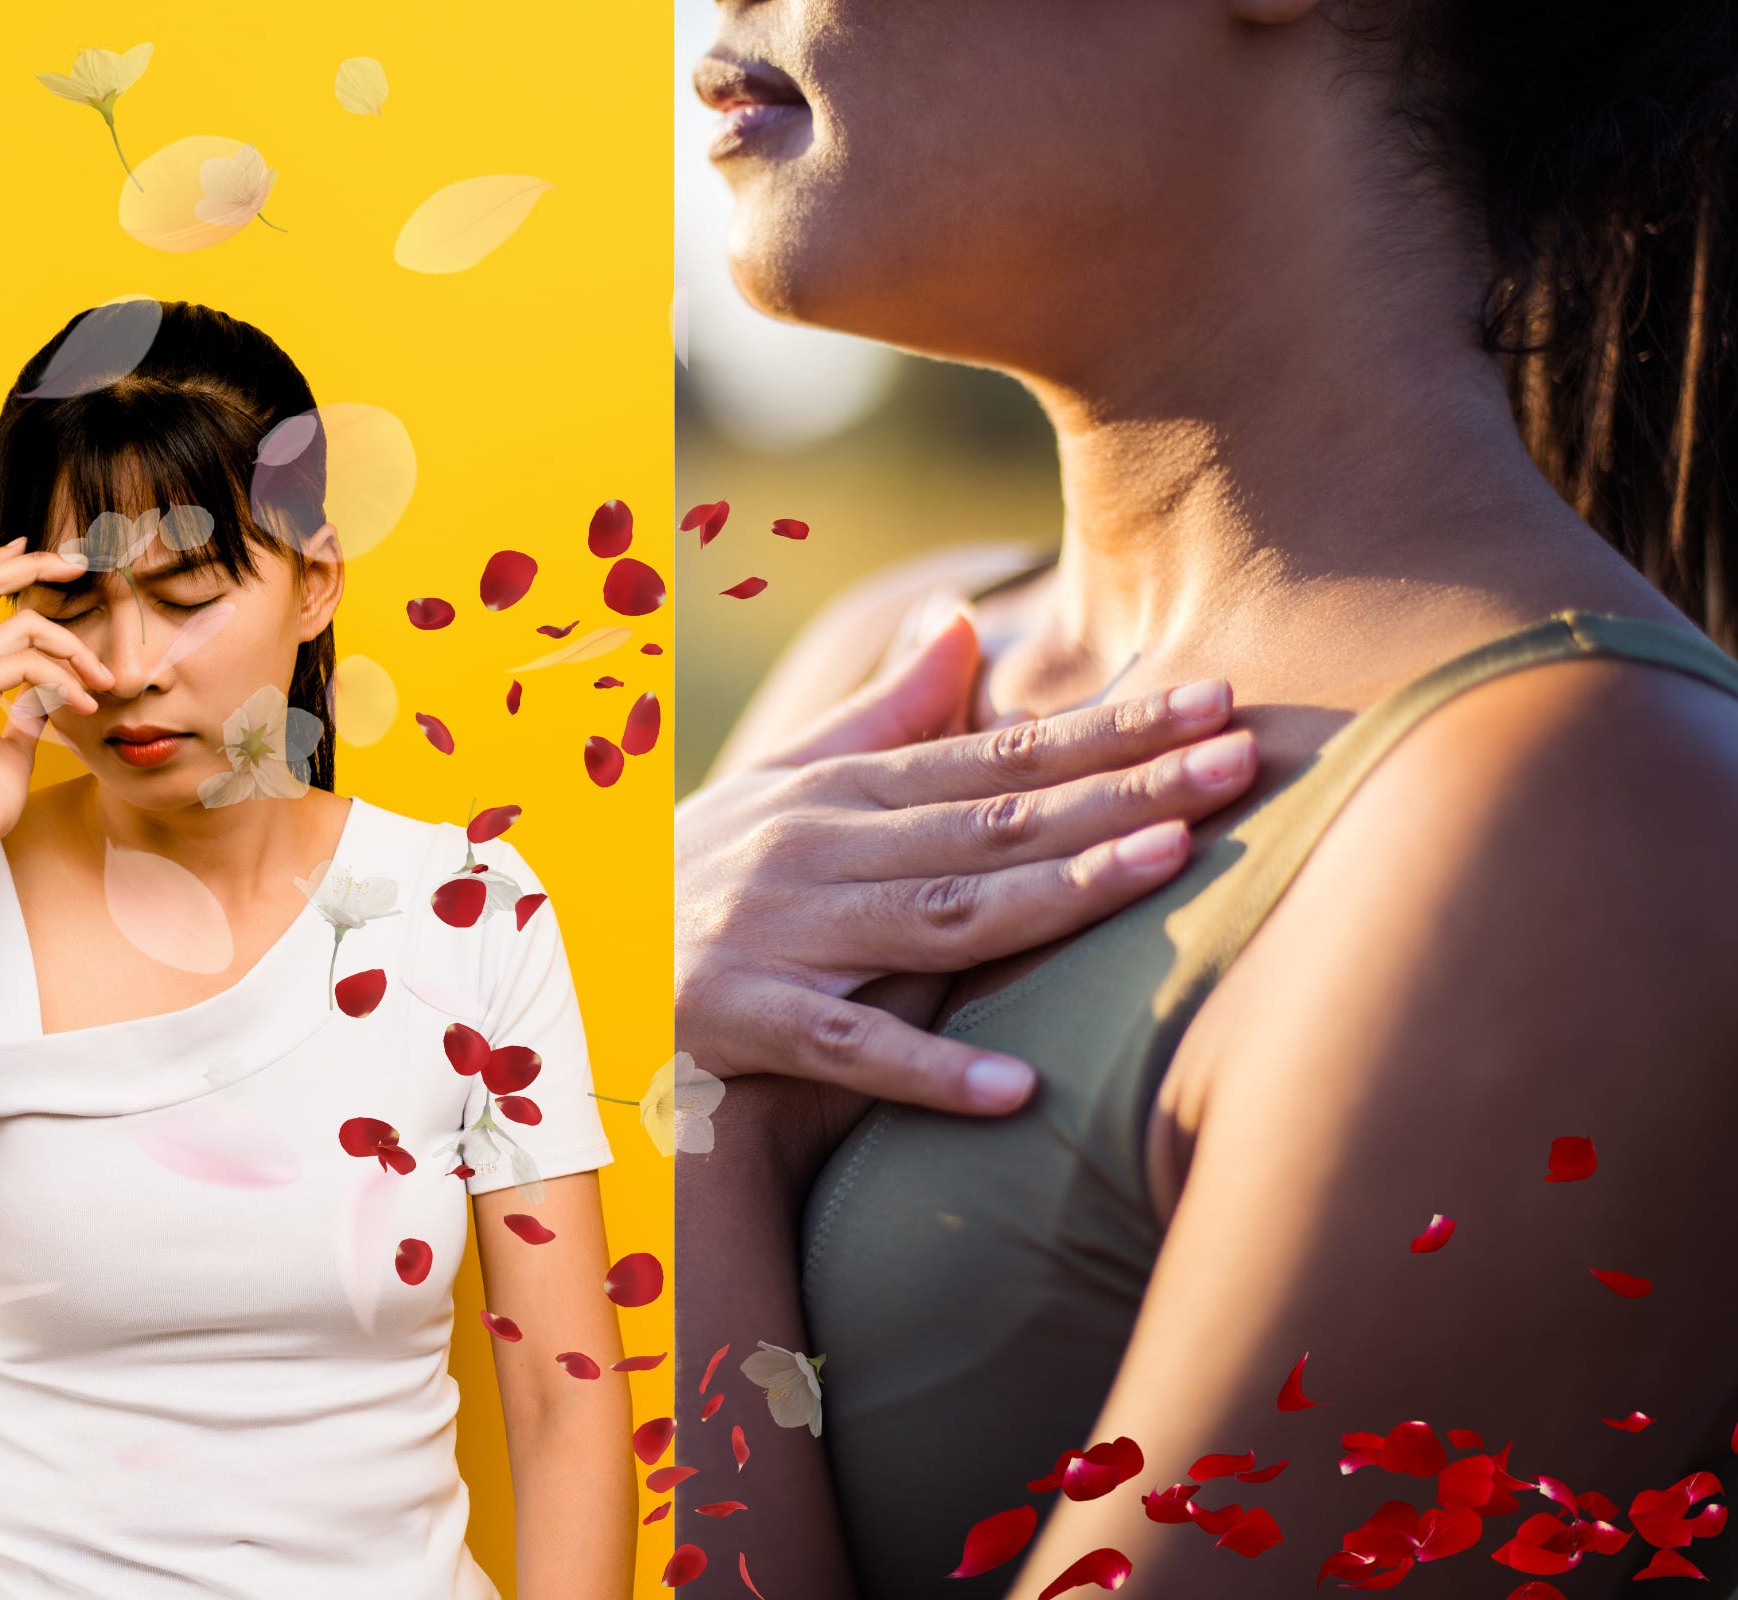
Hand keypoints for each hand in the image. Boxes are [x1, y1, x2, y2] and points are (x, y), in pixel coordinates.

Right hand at [0, 535, 117, 852]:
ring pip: (21, 624)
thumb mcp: (17, 743)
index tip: (44, 551)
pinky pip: (27, 663)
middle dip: (30, 564)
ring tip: (102, 684)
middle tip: (79, 561)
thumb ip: (28, 711)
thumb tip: (48, 695)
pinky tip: (84, 708)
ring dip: (75, 648)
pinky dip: (65, 680)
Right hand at [675, 603, 1257, 1118]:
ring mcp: (780, 934)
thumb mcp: (779, 782)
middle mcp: (819, 848)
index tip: (1216, 703)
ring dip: (1056, 892)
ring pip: (940, 914)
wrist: (561, 958)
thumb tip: (966, 618)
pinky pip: (844, 1048)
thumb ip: (880, 712)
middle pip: (994, 821)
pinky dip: (926, 1068)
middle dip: (1124, 790)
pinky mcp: (739, 1023)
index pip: (999, 756)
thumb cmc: (696, 871)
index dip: (1111, 731)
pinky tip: (1017, 1088)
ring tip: (1169, 866)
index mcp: (841, 790)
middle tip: (1242, 762)